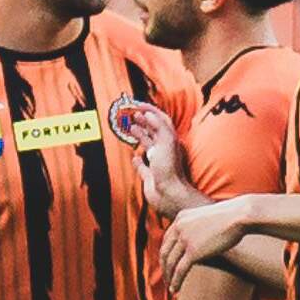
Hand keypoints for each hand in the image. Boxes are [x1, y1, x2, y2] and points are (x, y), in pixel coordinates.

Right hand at [125, 104, 206, 218]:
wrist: (169, 194)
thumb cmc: (170, 170)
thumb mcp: (166, 142)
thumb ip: (159, 126)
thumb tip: (149, 114)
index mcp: (169, 140)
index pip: (160, 120)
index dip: (150, 111)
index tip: (137, 105)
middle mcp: (163, 149)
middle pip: (152, 131)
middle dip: (143, 121)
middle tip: (131, 114)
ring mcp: (156, 162)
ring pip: (146, 145)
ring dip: (139, 135)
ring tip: (130, 127)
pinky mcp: (149, 175)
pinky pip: (142, 165)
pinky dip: (137, 159)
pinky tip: (133, 156)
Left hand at [161, 196, 252, 293]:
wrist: (241, 215)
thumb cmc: (234, 216)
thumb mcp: (210, 217)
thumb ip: (201, 225)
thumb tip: (203, 233)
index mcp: (181, 218)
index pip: (167, 240)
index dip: (165, 254)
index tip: (166, 265)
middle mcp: (179, 228)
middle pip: (165, 252)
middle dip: (164, 268)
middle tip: (166, 279)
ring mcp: (185, 239)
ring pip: (170, 263)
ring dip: (168, 277)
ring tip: (171, 288)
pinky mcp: (193, 251)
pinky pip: (179, 270)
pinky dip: (175, 281)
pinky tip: (175, 290)